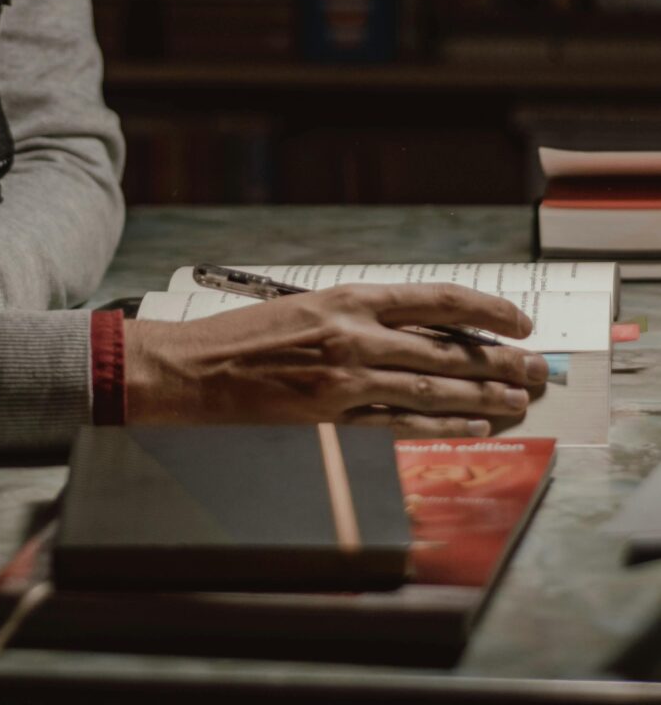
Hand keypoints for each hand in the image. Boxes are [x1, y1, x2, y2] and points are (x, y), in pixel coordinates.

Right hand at [124, 283, 547, 436]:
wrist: (190, 368)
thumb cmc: (242, 335)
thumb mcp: (306, 307)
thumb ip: (358, 317)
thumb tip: (414, 332)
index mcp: (347, 299)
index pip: (434, 300)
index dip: (485, 310)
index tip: (516, 321)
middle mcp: (353, 334)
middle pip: (445, 348)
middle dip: (499, 360)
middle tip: (534, 369)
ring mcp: (344, 377)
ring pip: (433, 385)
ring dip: (483, 395)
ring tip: (520, 400)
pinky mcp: (331, 416)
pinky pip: (400, 420)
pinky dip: (442, 423)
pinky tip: (473, 425)